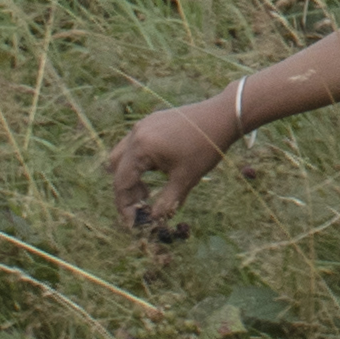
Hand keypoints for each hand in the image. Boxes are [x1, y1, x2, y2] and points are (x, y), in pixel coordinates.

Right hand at [107, 92, 249, 235]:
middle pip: (117, 169)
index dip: (124, 206)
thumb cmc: (205, 148)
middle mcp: (136, 134)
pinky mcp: (151, 121)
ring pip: (123, 155)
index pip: (121, 182)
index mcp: (141, 147)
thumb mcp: (185, 179)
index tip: (132, 222)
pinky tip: (157, 170)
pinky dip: (138, 161)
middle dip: (127, 190)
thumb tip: (154, 220)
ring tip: (148, 190)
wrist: (222, 116)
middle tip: (142, 206)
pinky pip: (134, 144)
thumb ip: (166, 202)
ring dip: (131, 175)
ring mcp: (142, 125)